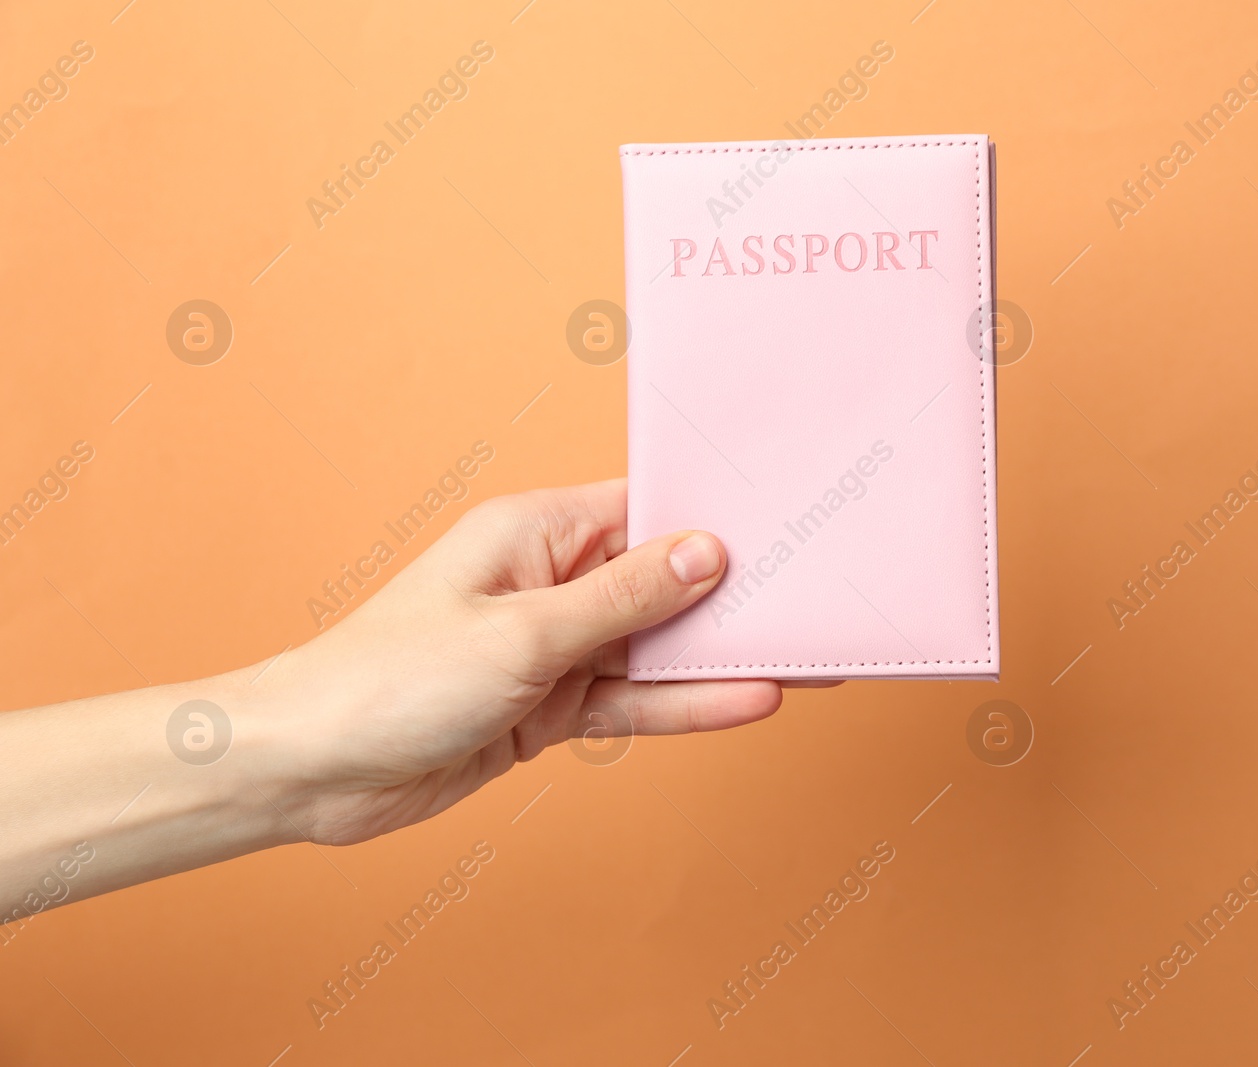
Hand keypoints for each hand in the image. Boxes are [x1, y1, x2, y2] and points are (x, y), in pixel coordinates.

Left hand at [249, 478, 783, 844]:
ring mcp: (556, 647)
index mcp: (537, 531)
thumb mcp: (523, 633)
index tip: (787, 524)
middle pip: (664, 581)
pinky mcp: (552, 706)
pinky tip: (745, 701)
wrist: (312, 769)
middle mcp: (552, 580)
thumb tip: (705, 553)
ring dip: (721, 657)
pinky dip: (685, 704)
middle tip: (819, 598)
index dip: (717, 519)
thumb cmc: (391, 679)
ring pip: (658, 647)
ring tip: (807, 659)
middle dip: (734, 594)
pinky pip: (635, 700)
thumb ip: (624, 598)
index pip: (647, 510)